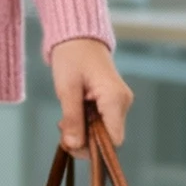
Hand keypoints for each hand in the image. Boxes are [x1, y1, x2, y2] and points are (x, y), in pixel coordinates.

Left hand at [50, 38, 132, 153]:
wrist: (77, 37)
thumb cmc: (72, 57)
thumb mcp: (67, 89)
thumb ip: (72, 119)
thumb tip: (74, 145)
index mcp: (115, 99)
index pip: (113, 140)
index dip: (93, 148)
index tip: (70, 142)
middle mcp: (122, 103)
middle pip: (108, 139)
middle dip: (84, 140)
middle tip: (62, 129)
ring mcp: (119, 103)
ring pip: (103, 132)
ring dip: (82, 132)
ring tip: (64, 120)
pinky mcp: (112, 102)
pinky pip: (102, 123)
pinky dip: (86, 124)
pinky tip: (73, 115)